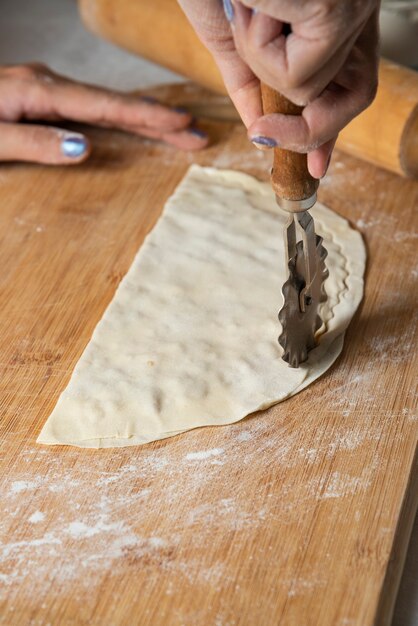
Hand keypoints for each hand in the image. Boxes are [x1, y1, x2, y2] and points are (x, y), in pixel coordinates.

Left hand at [0, 63, 207, 163]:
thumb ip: (35, 143)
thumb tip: (86, 146)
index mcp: (40, 92)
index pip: (105, 108)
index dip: (147, 117)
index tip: (182, 125)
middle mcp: (48, 85)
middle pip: (114, 104)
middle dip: (158, 119)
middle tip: (197, 133)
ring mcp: (45, 89)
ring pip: (105, 104)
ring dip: (143, 118)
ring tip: (177, 130)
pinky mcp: (40, 98)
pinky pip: (90, 107)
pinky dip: (117, 117)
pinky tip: (132, 123)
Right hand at [178, 0, 379, 177]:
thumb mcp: (231, 36)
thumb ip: (251, 83)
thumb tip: (260, 131)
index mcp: (335, 15)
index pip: (352, 85)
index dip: (331, 130)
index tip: (315, 169)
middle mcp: (355, 9)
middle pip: (353, 99)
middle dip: (301, 125)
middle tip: (261, 133)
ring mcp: (351, 8)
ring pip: (312, 91)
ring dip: (260, 64)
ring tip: (245, 13)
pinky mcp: (335, 9)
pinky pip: (295, 76)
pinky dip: (256, 49)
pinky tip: (251, 4)